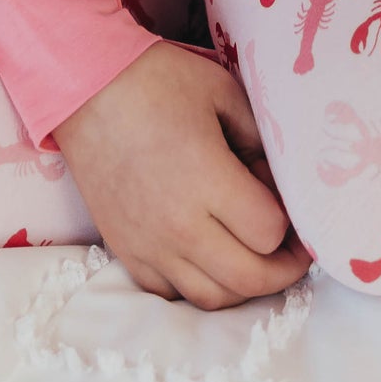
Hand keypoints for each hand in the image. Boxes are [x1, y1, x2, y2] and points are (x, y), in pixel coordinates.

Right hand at [51, 41, 312, 308]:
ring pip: (212, 298)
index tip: (287, 203)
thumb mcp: (223, 93)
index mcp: (208, 180)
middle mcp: (180, 225)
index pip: (270, 232)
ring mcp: (149, 245)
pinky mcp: (126, 251)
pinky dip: (199, 286)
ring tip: (254, 258)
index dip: (290, 221)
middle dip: (283, 270)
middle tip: (294, 250)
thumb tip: (277, 184)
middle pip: (249, 279)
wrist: (86, 90)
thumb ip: (260, 140)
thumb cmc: (158, 83)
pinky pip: (171, 294)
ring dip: (243, 286)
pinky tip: (209, 260)